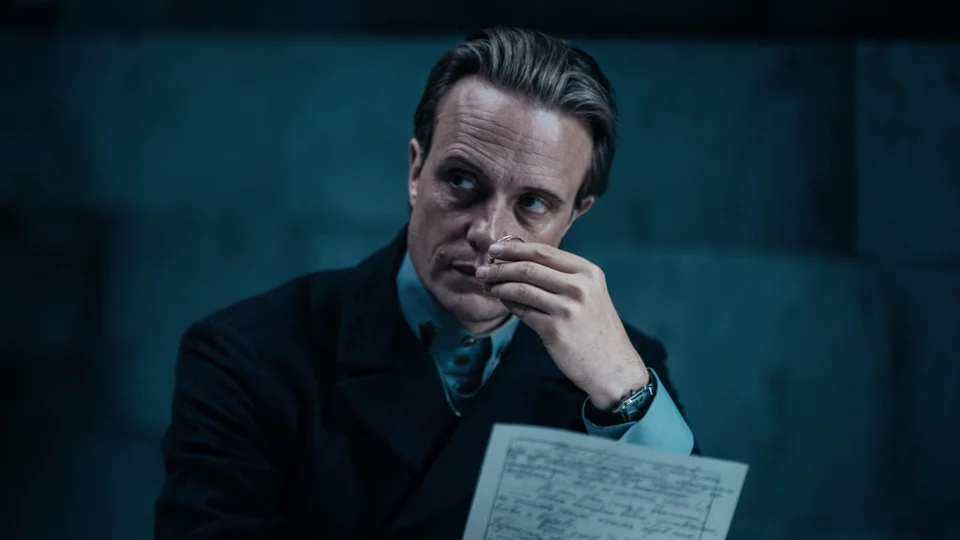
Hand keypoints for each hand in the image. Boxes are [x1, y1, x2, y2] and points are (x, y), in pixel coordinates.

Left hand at [476, 241, 649, 409]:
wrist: (612, 366)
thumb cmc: (596, 328)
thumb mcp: (590, 294)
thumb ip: (562, 276)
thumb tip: (520, 260)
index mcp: (588, 272)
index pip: (544, 252)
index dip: (514, 249)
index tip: (495, 249)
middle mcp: (579, 287)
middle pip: (529, 268)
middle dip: (500, 267)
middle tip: (482, 269)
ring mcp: (567, 308)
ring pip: (521, 288)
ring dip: (498, 285)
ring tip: (486, 285)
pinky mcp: (554, 329)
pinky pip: (522, 311)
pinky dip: (508, 303)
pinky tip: (501, 301)